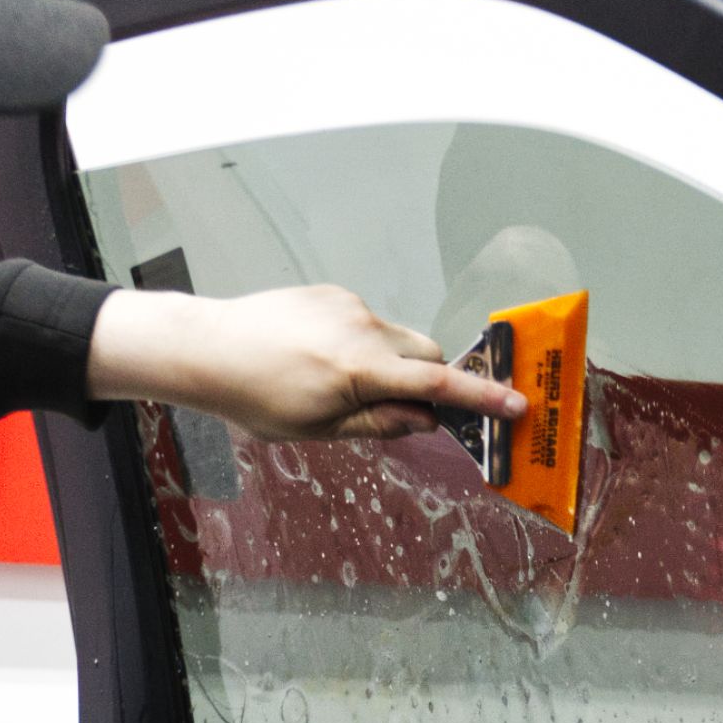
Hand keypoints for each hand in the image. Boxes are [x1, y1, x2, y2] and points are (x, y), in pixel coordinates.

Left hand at [86, 285, 526, 439]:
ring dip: (392, 363)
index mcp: (359, 370)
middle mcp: (362, 329)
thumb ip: (378, 423)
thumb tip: (425, 420)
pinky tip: (320, 358)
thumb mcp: (318, 429)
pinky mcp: (333, 293)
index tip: (516, 405)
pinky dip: (364, 344)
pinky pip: (369, 321)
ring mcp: (349, 306)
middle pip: (427, 354)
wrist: (207, 347)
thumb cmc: (256, 397)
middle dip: (431, 380)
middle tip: (406, 408)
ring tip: (340, 383)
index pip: (437, 384)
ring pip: (398, 338)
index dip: (481, 397)